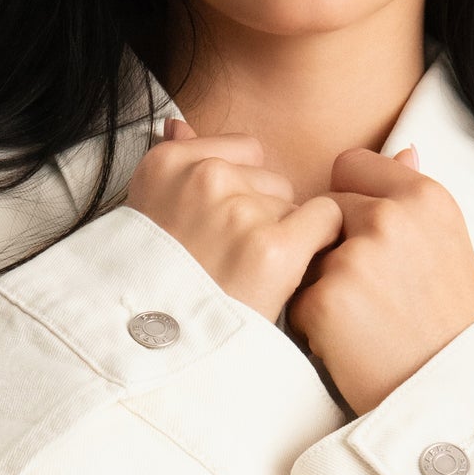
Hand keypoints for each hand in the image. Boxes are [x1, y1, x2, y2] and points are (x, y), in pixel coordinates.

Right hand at [122, 118, 344, 325]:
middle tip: (232, 263)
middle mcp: (202, 178)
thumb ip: (174, 163)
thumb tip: (179, 124)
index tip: (223, 230)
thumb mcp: (148, 214)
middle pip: (271, 179)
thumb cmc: (158, 288)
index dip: (244, 191)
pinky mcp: (273, 247)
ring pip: (295, 204)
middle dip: (263, 216)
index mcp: (166, 165)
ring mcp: (239, 211)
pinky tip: (289, 273)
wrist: (158, 350)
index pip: (244, 150)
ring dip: (284, 237)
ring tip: (247, 277)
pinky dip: (318, 246)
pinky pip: (325, 219)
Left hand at [285, 144, 473, 414]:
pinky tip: (350, 343)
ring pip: (307, 255)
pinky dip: (313, 325)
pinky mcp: (324, 300)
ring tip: (366, 322)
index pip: (351, 166)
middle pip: (323, 211)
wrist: (454, 396)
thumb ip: (413, 197)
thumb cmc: (450, 323)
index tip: (369, 240)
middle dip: (333, 247)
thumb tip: (403, 149)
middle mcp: (391, 217)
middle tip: (374, 295)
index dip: (350, 202)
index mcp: (425, 196)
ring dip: (322, 285)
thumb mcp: (448, 245)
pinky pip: (296, 299)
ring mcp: (354, 257)